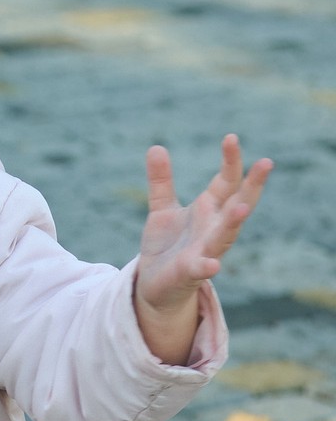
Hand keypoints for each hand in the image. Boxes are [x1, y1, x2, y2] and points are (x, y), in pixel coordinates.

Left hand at [134, 134, 272, 363]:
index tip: (231, 137)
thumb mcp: (162, 208)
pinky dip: (207, 266)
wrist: (154, 283)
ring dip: (233, 222)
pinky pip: (200, 270)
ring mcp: (205, 251)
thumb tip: (155, 147)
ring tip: (241, 207)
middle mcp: (213, 229)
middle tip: (266, 162)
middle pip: (237, 203)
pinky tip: (212, 264)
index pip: (226, 182)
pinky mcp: (189, 273)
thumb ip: (161, 180)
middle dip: (251, 185)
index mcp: (208, 210)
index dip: (230, 161)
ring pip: (225, 236)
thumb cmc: (167, 245)